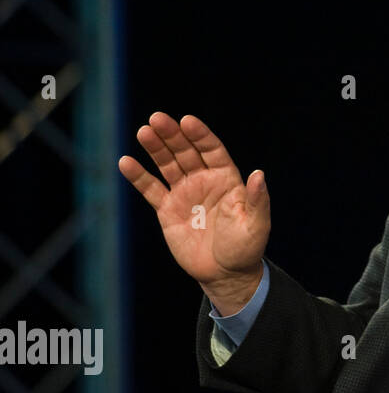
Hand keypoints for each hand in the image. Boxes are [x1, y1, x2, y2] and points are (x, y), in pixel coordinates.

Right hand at [118, 112, 269, 312]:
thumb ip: (256, 200)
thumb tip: (259, 174)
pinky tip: (125, 162)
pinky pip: (151, 189)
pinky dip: (138, 176)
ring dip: (155, 148)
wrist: (225, 273)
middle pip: (186, 152)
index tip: (187, 120)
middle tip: (156, 119)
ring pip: (167, 165)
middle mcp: (204, 181)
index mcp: (227, 179)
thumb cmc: (245, 248)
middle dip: (172, 135)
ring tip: (144, 132)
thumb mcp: (256, 225)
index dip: (200, 135)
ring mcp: (184, 193)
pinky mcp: (167, 210)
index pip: (212, 150)